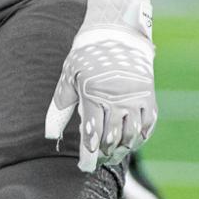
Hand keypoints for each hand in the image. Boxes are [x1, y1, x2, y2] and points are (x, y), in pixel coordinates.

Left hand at [44, 0, 156, 172]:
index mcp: (93, 92)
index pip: (92, 130)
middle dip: (104, 153)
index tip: (85, 165)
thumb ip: (60, 107)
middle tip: (98, 160)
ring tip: (113, 154)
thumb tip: (49, 134)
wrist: (117, 34)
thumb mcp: (69, 77)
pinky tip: (131, 142)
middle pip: (112, 136)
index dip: (89, 152)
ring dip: (122, 149)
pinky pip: (147, 125)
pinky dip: (140, 137)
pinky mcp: (149, 96)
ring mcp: (135, 97)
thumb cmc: (87, 57)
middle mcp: (117, 96)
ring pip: (131, 134)